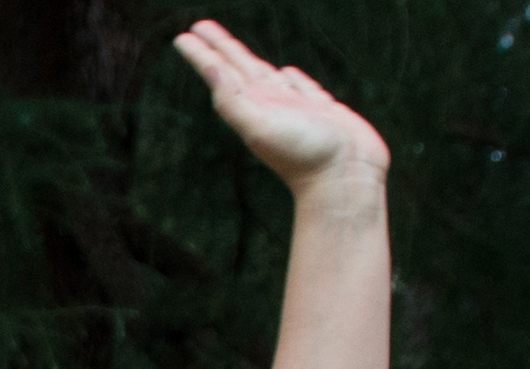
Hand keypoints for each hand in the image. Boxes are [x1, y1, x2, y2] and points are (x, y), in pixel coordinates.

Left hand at [172, 20, 389, 192]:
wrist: (345, 181)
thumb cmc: (303, 155)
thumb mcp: (259, 127)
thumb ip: (232, 100)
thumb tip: (210, 69)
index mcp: (251, 105)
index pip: (222, 72)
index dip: (203, 53)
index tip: (184, 36)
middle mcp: (270, 105)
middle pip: (240, 67)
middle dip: (221, 46)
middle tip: (202, 26)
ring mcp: (296, 108)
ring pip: (269, 74)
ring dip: (251, 60)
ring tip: (237, 49)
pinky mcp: (324, 111)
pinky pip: (304, 87)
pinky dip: (294, 77)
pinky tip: (286, 71)